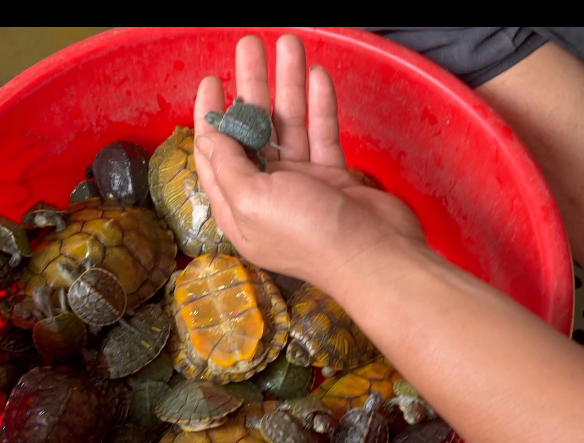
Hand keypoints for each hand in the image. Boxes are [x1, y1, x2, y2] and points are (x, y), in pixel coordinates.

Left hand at [193, 35, 426, 290]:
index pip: (214, 153)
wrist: (374, 256)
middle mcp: (266, 194)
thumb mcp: (252, 200)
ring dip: (287, 85)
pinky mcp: (333, 177)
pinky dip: (319, 106)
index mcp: (237, 206)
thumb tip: (208, 136)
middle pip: (251, 131)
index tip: (210, 80)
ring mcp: (301, 185)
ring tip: (289, 44)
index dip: (210, 115)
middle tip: (250, 46)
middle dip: (250, 87)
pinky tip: (317, 76)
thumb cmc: (309, 235)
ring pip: (289, 125)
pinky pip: (322, 134)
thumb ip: (227, 165)